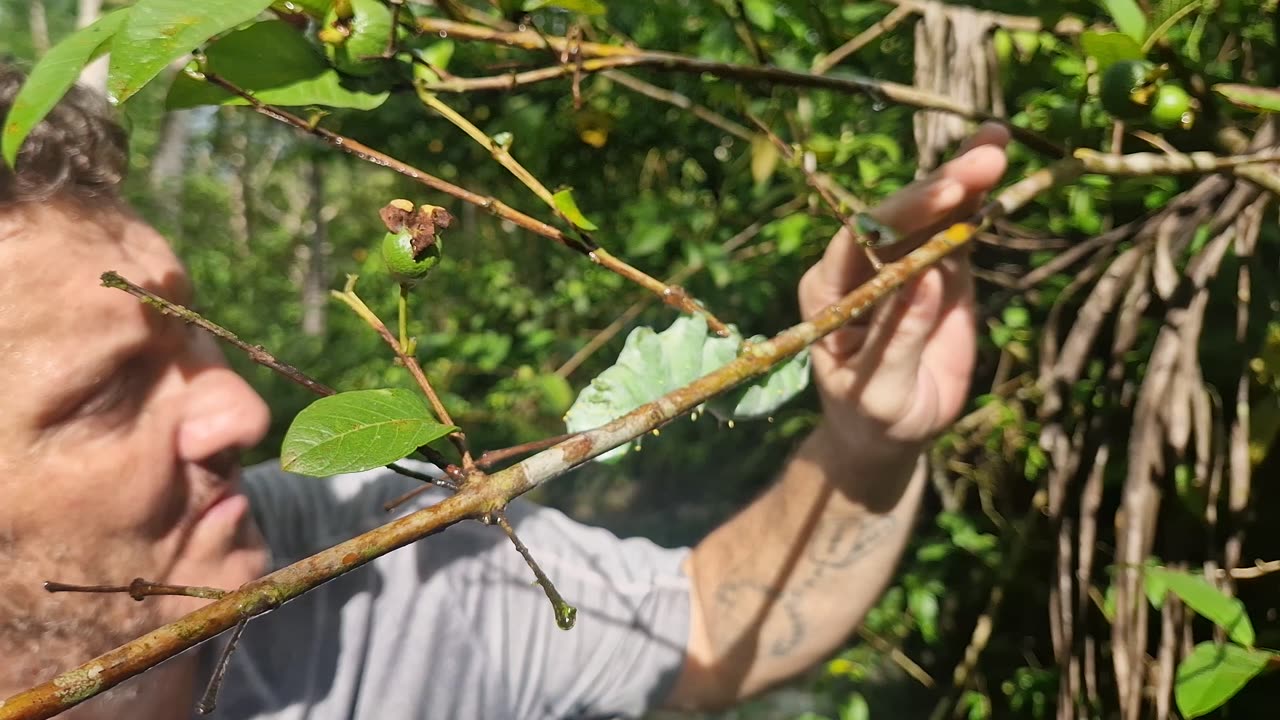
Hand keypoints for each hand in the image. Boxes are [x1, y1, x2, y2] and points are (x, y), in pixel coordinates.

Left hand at [798, 124, 1009, 465]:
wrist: (890, 431)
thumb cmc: (872, 415)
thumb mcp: (879, 389)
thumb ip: (898, 335)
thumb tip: (928, 276)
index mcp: (828, 290)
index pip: (861, 238)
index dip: (902, 212)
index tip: (946, 194)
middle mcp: (860, 266)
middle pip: (900, 214)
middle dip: (943, 184)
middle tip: (988, 155)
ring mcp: (901, 263)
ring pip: (932, 214)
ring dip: (965, 177)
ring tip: (998, 141)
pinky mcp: (938, 270)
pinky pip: (958, 231)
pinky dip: (979, 202)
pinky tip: (998, 166)